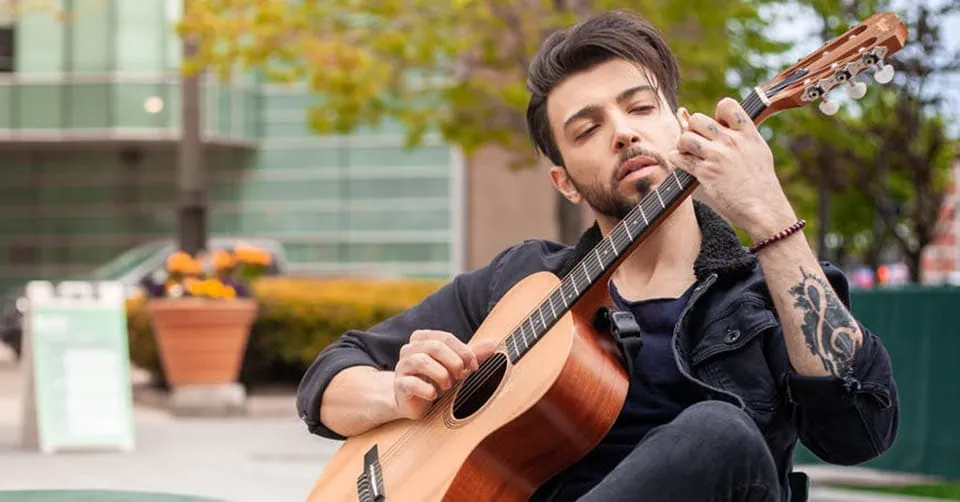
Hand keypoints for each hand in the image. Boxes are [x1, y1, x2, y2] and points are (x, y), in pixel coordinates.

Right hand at [393, 330, 496, 419]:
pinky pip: (411, 383)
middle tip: (462, 375)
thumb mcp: (455, 366)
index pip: (445, 337)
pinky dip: (427, 389)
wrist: (415, 402)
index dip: (463, 351)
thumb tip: (493, 344)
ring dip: (441, 374)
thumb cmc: (436, 379)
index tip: (474, 366)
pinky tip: (434, 395)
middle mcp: (409, 349)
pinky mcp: (399, 385)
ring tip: (448, 385)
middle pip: (434, 347)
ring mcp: (403, 366)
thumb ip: (471, 354)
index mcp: (423, 339)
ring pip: (421, 361)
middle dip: (453, 361)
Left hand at [667, 98, 797, 240]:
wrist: (763, 207)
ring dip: (683, 145)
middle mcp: (731, 141)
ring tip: (688, 153)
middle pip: (698, 119)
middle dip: (692, 129)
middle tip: (697, 141)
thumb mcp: (758, 151)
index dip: (716, 113)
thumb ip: (741, 136)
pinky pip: (680, 158)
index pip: (726, 105)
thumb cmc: (760, 182)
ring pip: (685, 137)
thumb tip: (718, 122)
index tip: (717, 125)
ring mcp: (717, 156)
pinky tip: (681, 161)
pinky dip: (676, 159)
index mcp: (747, 133)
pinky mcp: (705, 172)